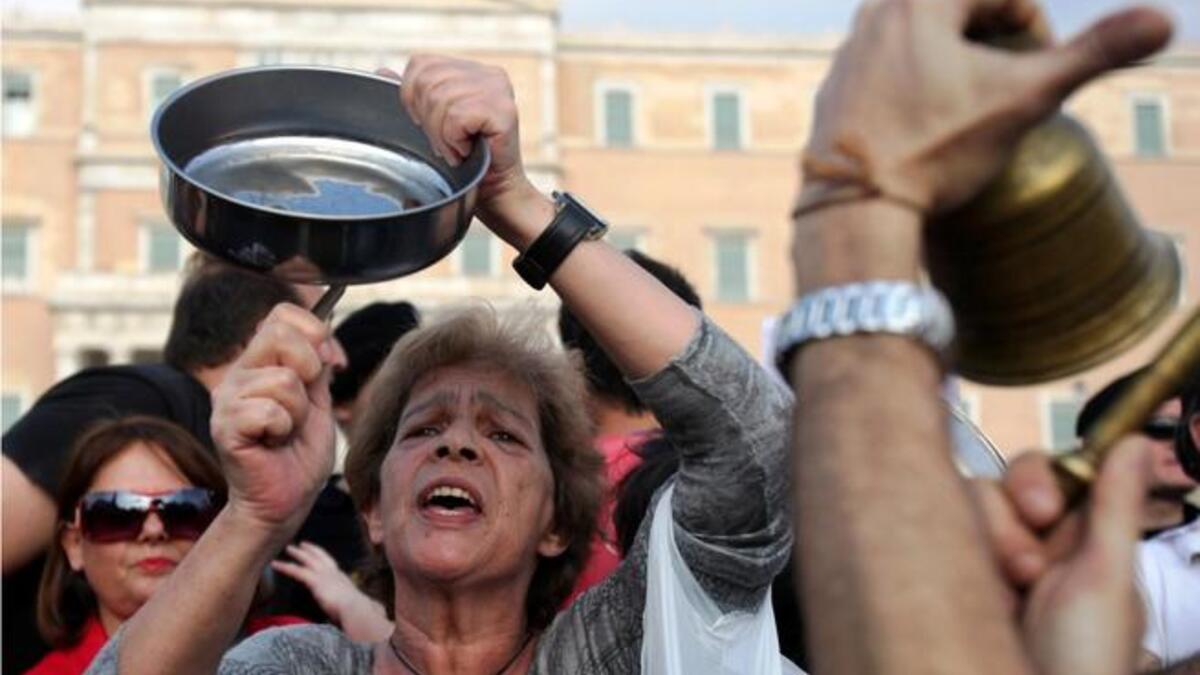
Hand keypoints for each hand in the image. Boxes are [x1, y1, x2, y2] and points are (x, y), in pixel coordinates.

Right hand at [211, 303, 338, 535]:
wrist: (285, 501)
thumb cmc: (300, 455)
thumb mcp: (319, 401)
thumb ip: (318, 365)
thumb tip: (324, 329)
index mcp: (260, 363)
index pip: (281, 315)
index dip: (313, 332)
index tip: (326, 364)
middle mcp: (238, 374)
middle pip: (280, 335)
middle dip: (309, 370)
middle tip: (303, 406)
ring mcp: (227, 399)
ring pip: (283, 380)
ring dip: (299, 412)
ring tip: (286, 432)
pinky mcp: (225, 426)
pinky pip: (269, 411)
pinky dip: (283, 430)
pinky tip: (272, 444)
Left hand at [271, 541, 388, 637]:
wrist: (356, 610)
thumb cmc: (356, 612)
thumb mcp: (352, 606)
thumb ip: (348, 605)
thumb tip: (357, 613)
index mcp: (342, 579)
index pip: (331, 565)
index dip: (323, 558)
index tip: (317, 554)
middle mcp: (334, 573)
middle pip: (321, 556)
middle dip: (311, 550)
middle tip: (301, 544)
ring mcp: (325, 575)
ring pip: (308, 560)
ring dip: (297, 554)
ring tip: (287, 549)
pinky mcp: (315, 581)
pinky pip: (297, 571)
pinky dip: (285, 566)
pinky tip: (275, 564)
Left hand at [388, 56, 552, 248]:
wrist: (494, 194)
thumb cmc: (465, 163)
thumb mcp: (432, 123)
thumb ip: (413, 95)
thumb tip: (382, 72)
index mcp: (472, 71)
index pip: (421, 63)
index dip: (411, 97)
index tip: (427, 126)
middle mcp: (489, 74)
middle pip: (427, 81)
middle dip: (428, 121)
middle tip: (446, 143)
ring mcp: (499, 89)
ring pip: (440, 99)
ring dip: (441, 135)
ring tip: (457, 150)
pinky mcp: (503, 109)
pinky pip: (456, 116)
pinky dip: (454, 140)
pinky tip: (466, 151)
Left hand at [806, 0, 1170, 213]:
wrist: (855, 207)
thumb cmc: (936, 149)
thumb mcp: (1024, 99)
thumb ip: (1092, 56)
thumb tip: (1165, 21)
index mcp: (920, 3)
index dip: (1031, 25)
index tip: (1036, 67)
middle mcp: (873, 18)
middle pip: (952, 9)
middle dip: (988, 37)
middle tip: (1002, 81)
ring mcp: (845, 57)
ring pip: (912, 37)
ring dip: (949, 58)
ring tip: (965, 103)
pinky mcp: (831, 94)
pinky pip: (879, 72)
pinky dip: (909, 86)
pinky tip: (920, 124)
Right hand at [971, 438, 1152, 674]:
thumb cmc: (1086, 663)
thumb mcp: (1104, 582)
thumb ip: (1113, 507)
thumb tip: (1138, 441)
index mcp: (1083, 542)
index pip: (1052, 475)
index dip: (1040, 481)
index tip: (1042, 508)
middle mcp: (1035, 547)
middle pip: (1003, 486)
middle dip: (1009, 520)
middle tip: (1027, 567)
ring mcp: (992, 565)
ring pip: (968, 507)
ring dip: (988, 544)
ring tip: (1007, 591)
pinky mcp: (955, 577)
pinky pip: (938, 534)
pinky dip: (950, 553)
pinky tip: (975, 590)